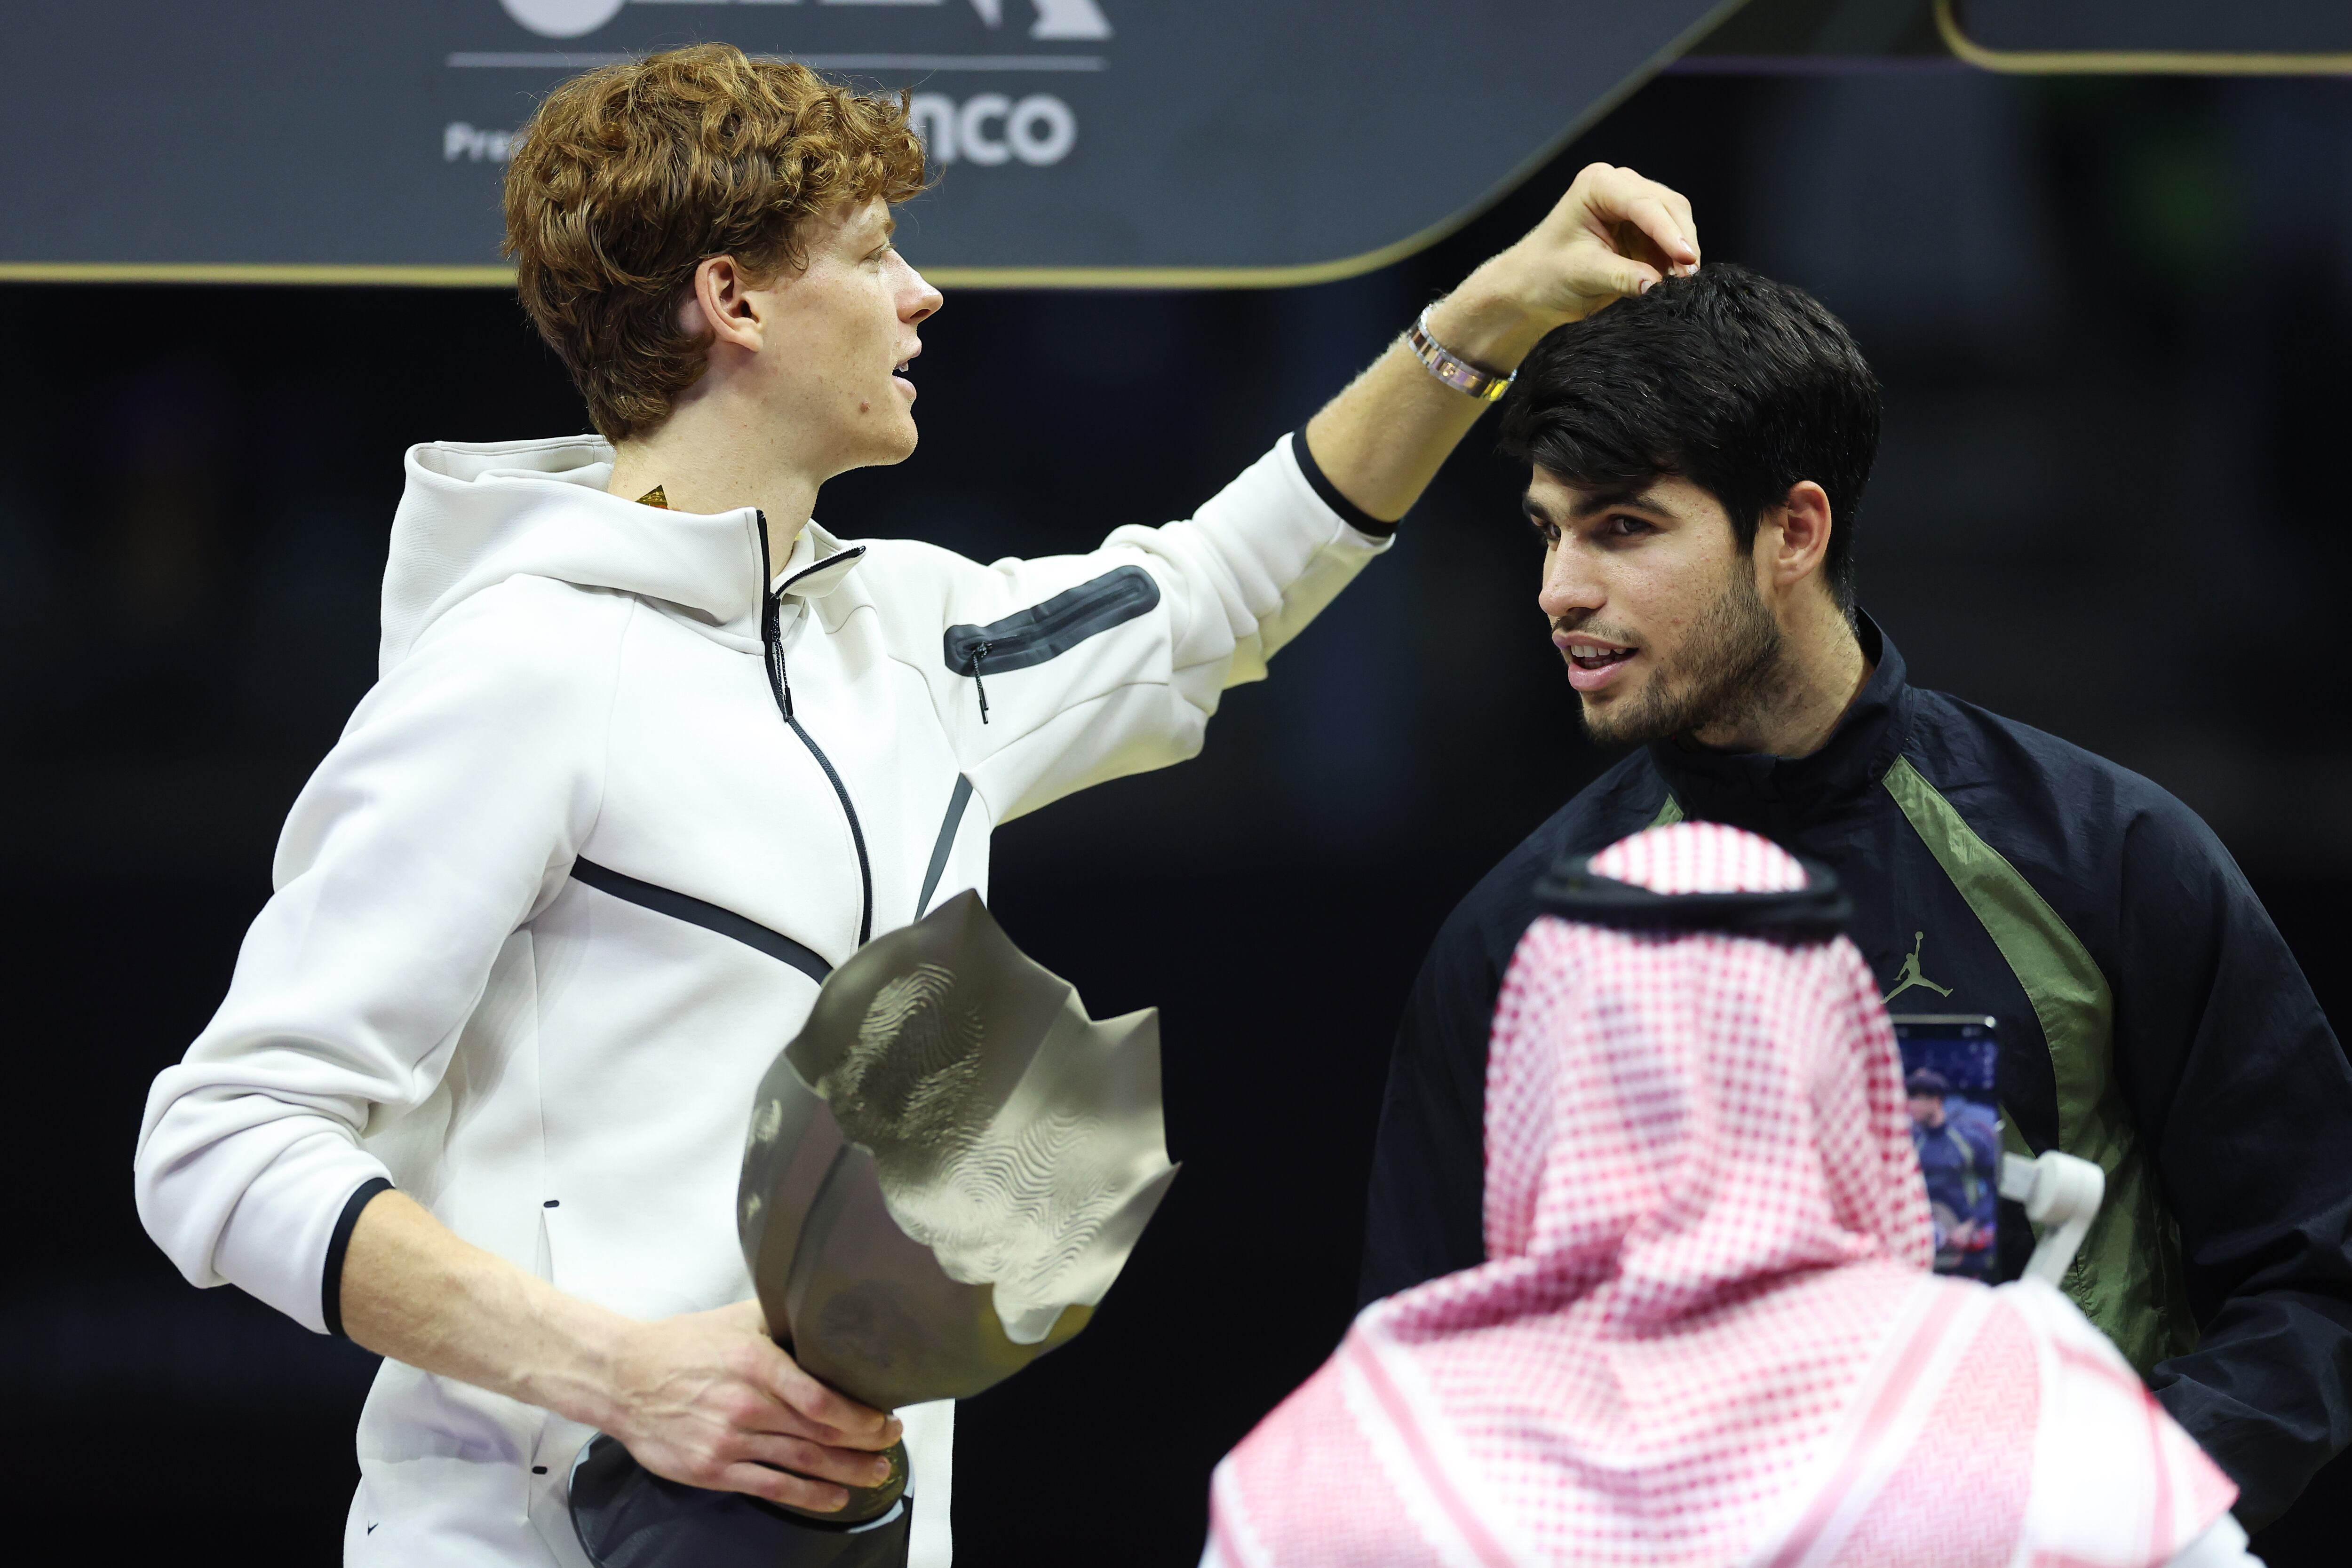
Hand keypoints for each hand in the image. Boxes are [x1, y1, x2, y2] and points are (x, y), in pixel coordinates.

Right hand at [600, 1298, 901, 1512]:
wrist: (623, 1378)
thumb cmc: (681, 1346)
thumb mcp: (736, 1319)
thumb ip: (782, 1322)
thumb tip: (825, 1320)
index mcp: (756, 1363)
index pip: (823, 1399)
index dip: (862, 1416)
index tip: (884, 1417)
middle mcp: (746, 1405)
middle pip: (821, 1434)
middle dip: (865, 1443)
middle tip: (890, 1444)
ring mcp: (728, 1441)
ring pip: (802, 1463)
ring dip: (846, 1472)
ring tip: (875, 1473)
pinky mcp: (712, 1469)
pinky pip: (771, 1487)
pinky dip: (808, 1496)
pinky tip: (833, 1498)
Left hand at [1433, 163, 1700, 368]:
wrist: (1531, 288)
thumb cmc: (1545, 274)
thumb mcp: (1583, 274)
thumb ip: (1622, 277)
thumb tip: (1659, 284)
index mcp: (1596, 185)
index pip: (1643, 204)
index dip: (1668, 232)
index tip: (1686, 259)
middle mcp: (1618, 185)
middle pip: (1667, 206)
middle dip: (1681, 240)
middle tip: (1690, 278)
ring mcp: (1632, 204)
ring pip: (1675, 219)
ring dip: (1682, 250)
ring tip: (1683, 284)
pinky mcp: (1641, 227)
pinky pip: (1670, 238)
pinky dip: (1676, 258)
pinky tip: (1675, 280)